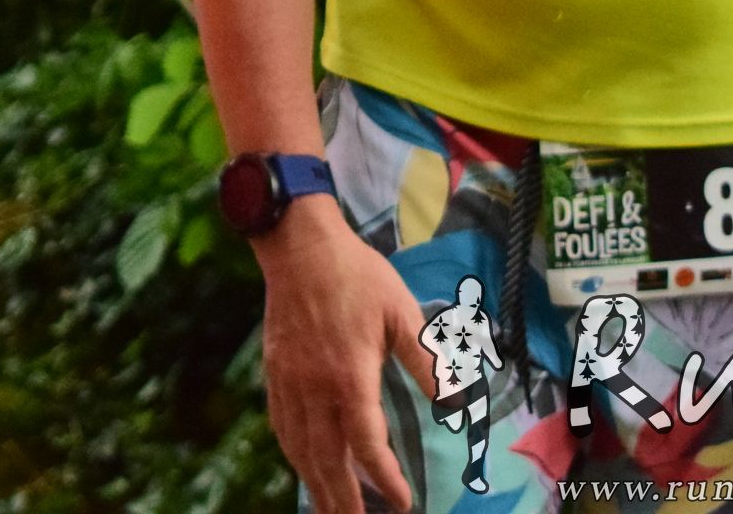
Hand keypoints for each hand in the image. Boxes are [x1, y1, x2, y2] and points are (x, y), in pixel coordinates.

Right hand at [254, 196, 432, 513]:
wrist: (298, 244)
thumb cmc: (356, 275)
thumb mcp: (401, 311)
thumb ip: (426, 360)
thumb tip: (458, 398)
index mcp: (348, 373)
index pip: (365, 441)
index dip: (383, 476)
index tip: (401, 501)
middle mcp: (314, 384)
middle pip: (326, 458)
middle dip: (344, 499)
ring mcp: (289, 380)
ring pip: (300, 447)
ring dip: (316, 484)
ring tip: (330, 510)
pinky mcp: (275, 371)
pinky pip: (282, 425)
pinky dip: (294, 453)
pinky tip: (304, 465)